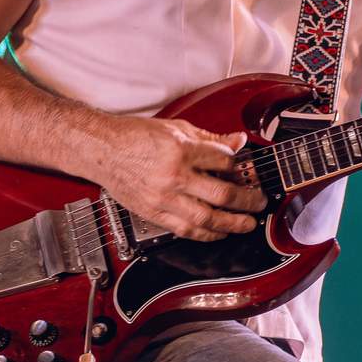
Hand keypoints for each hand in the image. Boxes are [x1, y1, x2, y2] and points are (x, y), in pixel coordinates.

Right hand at [95, 115, 266, 240]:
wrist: (101, 150)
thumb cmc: (134, 136)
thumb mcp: (176, 127)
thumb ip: (210, 138)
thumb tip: (237, 141)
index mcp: (180, 150)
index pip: (224, 162)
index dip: (240, 166)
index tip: (245, 169)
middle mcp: (173, 176)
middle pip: (222, 195)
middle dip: (247, 201)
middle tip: (259, 202)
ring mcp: (162, 198)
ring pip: (206, 219)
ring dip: (232, 224)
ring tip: (247, 224)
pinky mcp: (153, 213)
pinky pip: (185, 230)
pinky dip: (205, 234)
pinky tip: (218, 233)